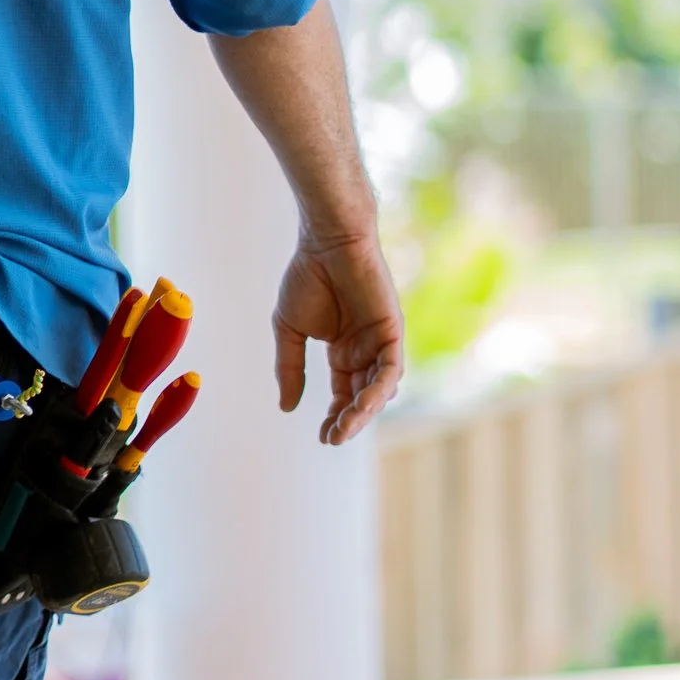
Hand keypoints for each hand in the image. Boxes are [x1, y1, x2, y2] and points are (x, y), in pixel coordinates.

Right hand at [273, 227, 403, 444]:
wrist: (325, 241)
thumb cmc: (307, 277)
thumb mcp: (289, 330)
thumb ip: (290, 368)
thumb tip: (286, 408)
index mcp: (343, 350)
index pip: (342, 392)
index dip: (335, 415)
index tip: (323, 436)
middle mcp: (365, 350)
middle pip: (361, 396)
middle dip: (348, 420)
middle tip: (332, 438)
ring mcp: (380, 342)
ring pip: (377, 389)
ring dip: (362, 412)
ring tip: (342, 430)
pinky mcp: (392, 332)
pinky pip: (390, 370)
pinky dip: (378, 390)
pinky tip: (361, 406)